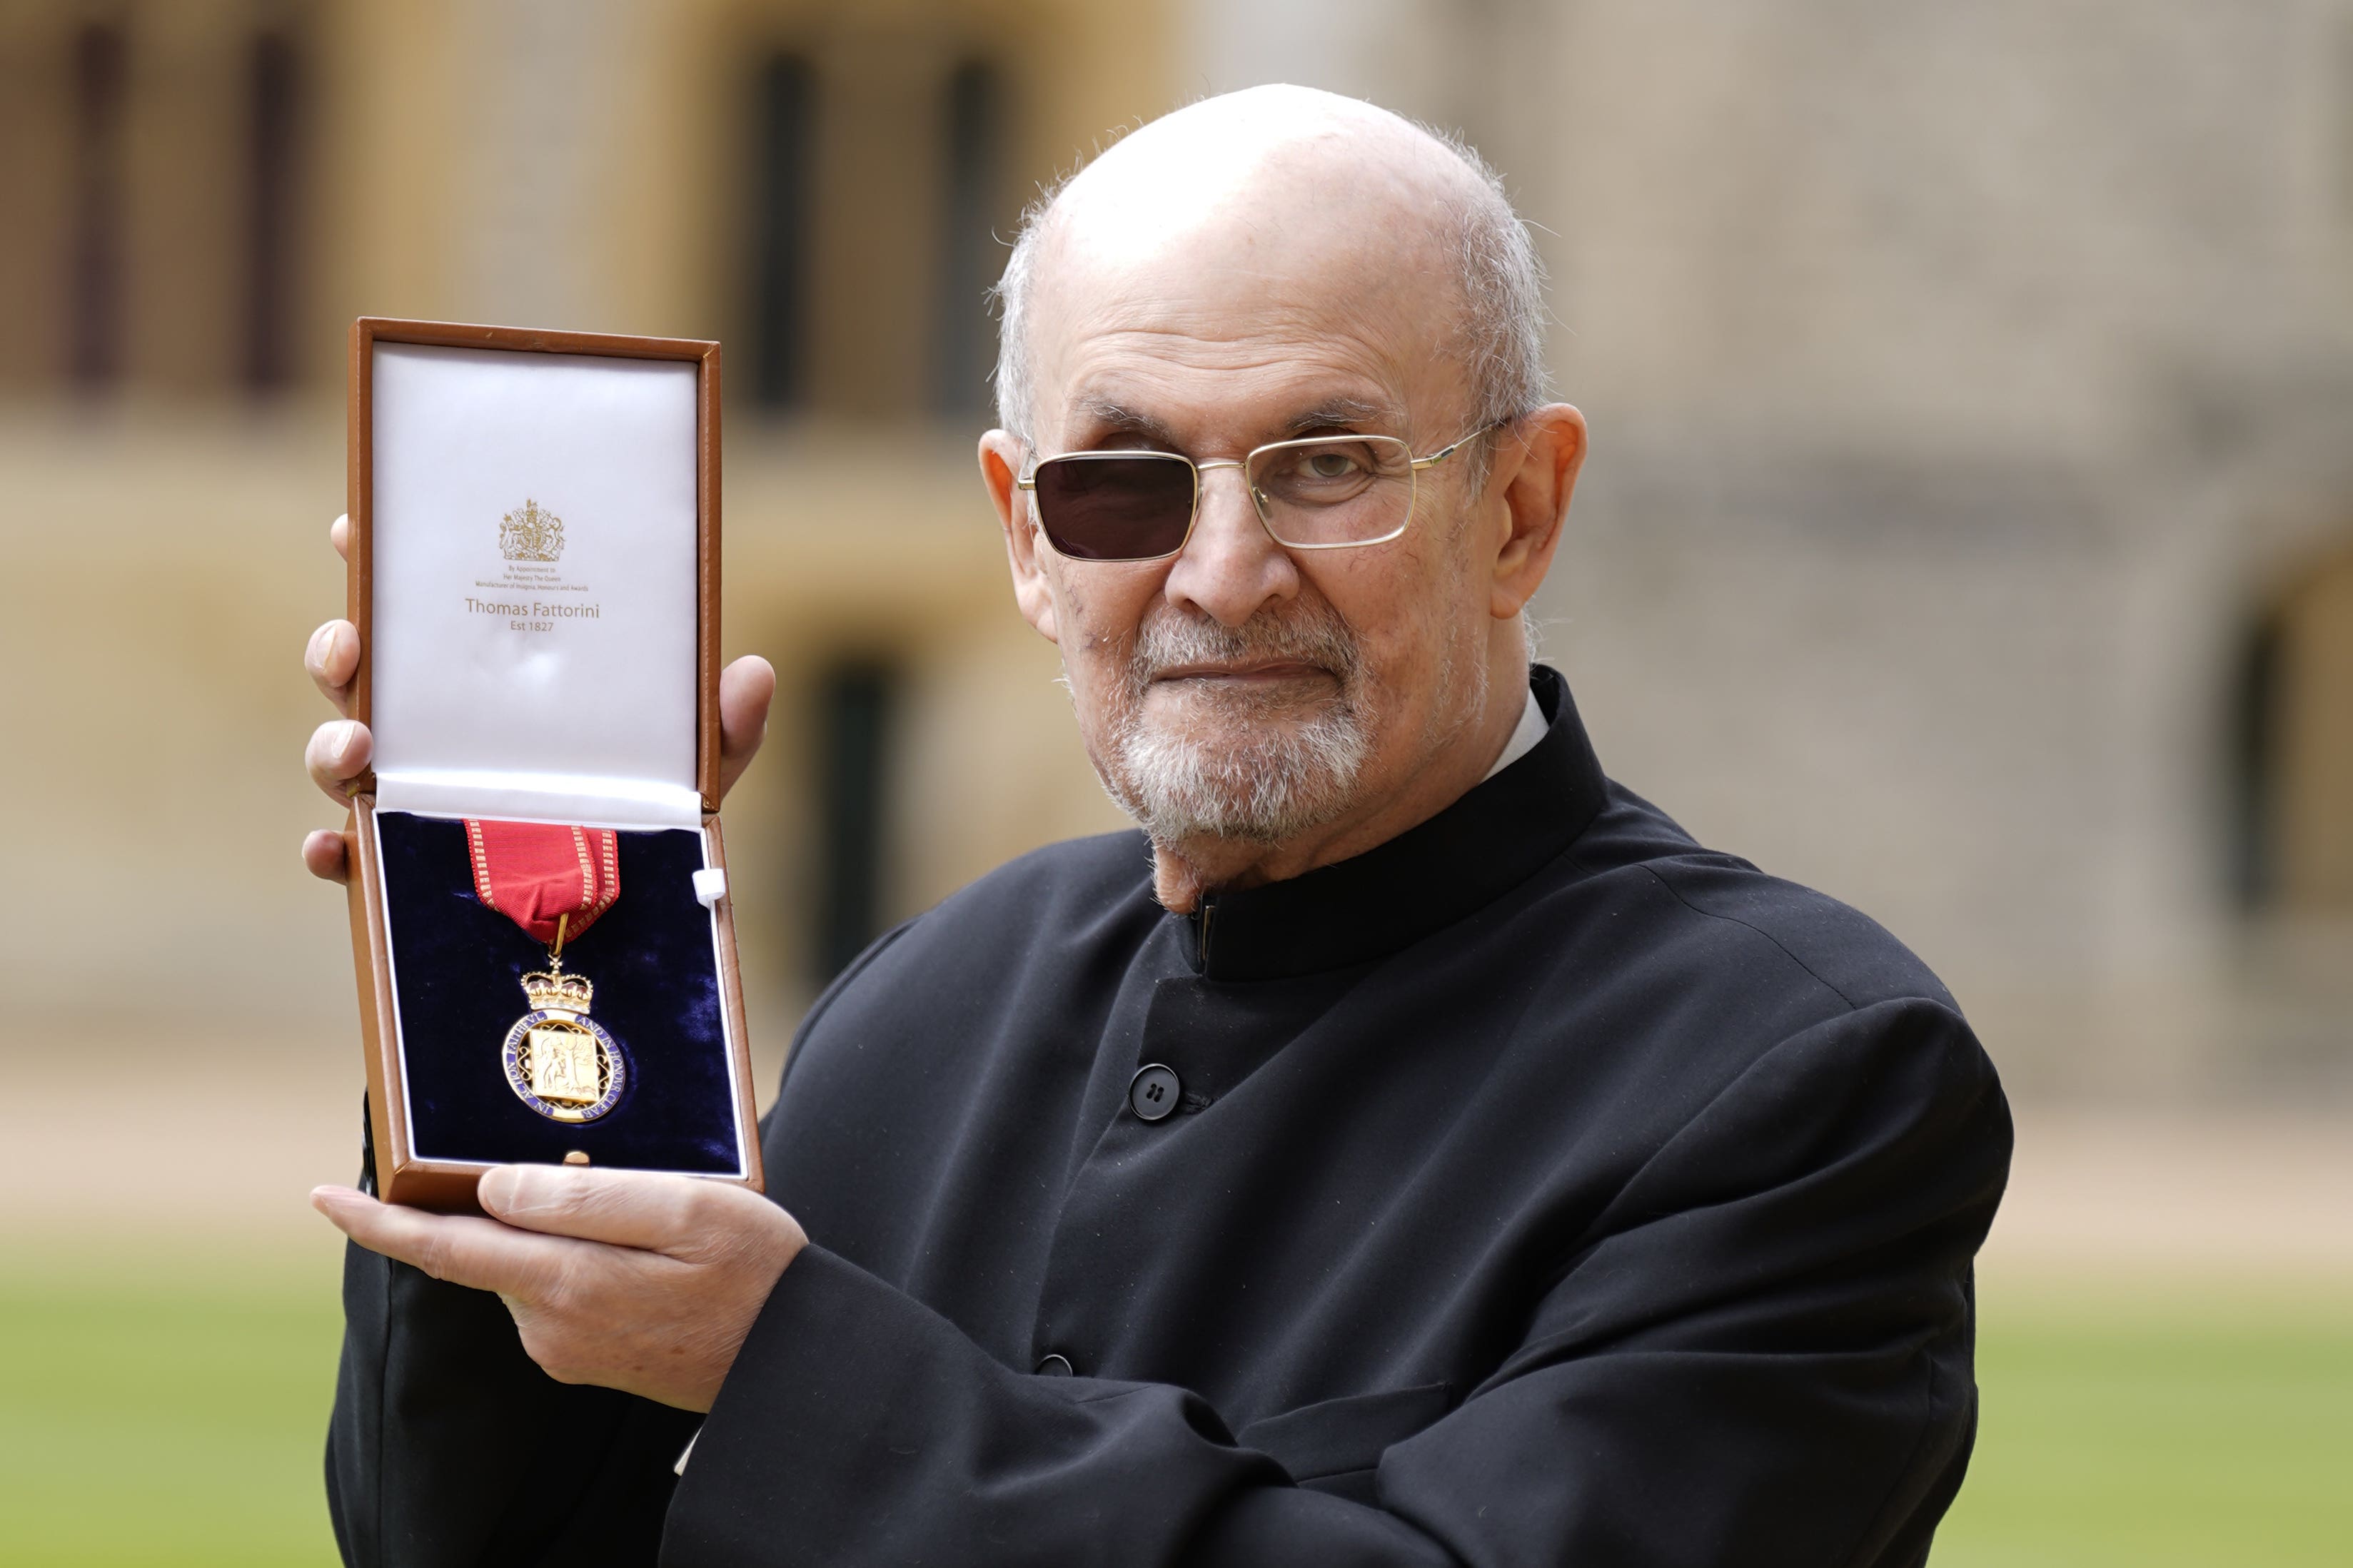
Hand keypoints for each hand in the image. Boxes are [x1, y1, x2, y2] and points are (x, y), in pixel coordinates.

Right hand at [299, 513, 778, 881]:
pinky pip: (353, 856)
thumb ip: (725, 722)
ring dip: (327, 748)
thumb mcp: (696, 759)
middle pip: (361, 675)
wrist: (639, 906)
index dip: (378, 562)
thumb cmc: (655, 804)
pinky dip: (333, 852)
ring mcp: (416, 794)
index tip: (354, 528)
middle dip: (337, 651)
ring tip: (355, 749)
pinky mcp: (407, 865)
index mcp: (492, 679)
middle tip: (350, 646)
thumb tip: (753, 673)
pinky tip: (334, 849)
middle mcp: (440, 728)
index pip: (425, 609)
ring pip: (341, 759)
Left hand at [311, 1166, 805, 1411]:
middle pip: (494, 1244)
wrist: (794, 1364)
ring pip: (529, 1263)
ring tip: (647, 1207)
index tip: (322, 1197)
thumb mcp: (687, 1211)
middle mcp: (551, 1325)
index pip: (447, 1248)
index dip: (380, 1223)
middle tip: (593, 1162)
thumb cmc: (756, 1273)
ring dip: (559, 1226)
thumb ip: (588, 1198)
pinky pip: (558, 1288)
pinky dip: (578, 1253)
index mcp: (567, 1282)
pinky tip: (644, 1247)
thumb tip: (493, 1189)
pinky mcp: (587, 1357)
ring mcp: (566, 1348)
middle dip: (510, 1199)